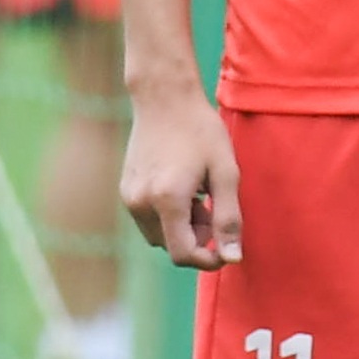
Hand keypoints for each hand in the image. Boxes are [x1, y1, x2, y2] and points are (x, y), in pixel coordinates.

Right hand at [121, 77, 242, 269]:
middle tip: (214, 206)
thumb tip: (233, 258)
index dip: (208, 259)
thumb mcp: (225, 173)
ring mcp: (129, 197)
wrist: (164, 98)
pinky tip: (182, 188)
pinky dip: (168, 216)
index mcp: (167, 199)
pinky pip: (149, 220)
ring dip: (183, 228)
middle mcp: (141, 202)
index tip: (226, 246)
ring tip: (199, 195)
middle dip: (198, 238)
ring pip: (160, 236)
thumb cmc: (201, 131)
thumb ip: (229, 218)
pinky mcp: (125, 190)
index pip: (184, 254)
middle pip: (172, 246)